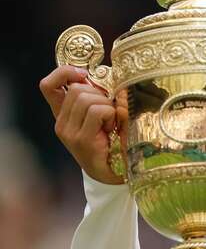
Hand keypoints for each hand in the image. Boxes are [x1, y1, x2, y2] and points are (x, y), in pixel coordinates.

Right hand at [40, 65, 123, 184]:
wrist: (114, 175)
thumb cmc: (112, 143)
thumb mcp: (103, 116)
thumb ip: (98, 98)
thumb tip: (107, 77)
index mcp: (63, 115)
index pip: (49, 86)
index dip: (64, 73)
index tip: (83, 75)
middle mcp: (61, 123)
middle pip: (78, 89)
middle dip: (100, 94)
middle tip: (109, 112)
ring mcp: (69, 132)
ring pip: (88, 98)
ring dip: (108, 106)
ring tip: (111, 123)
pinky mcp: (81, 139)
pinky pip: (98, 111)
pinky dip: (112, 115)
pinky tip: (112, 129)